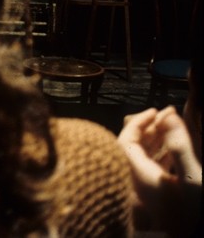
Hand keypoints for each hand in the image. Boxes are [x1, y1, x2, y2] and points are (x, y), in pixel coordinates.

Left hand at [119, 106, 202, 234]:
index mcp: (139, 173)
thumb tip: (168, 114)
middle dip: (150, 126)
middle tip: (170, 112)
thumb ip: (179, 146)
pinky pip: (152, 165)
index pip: (126, 140)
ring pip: (144, 155)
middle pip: (134, 145)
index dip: (139, 122)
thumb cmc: (194, 211)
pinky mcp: (156, 193)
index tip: (156, 110)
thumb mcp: (192, 177)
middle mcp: (137, 179)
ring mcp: (146, 187)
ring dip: (158, 138)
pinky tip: (174, 148)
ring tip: (174, 123)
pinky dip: (162, 152)